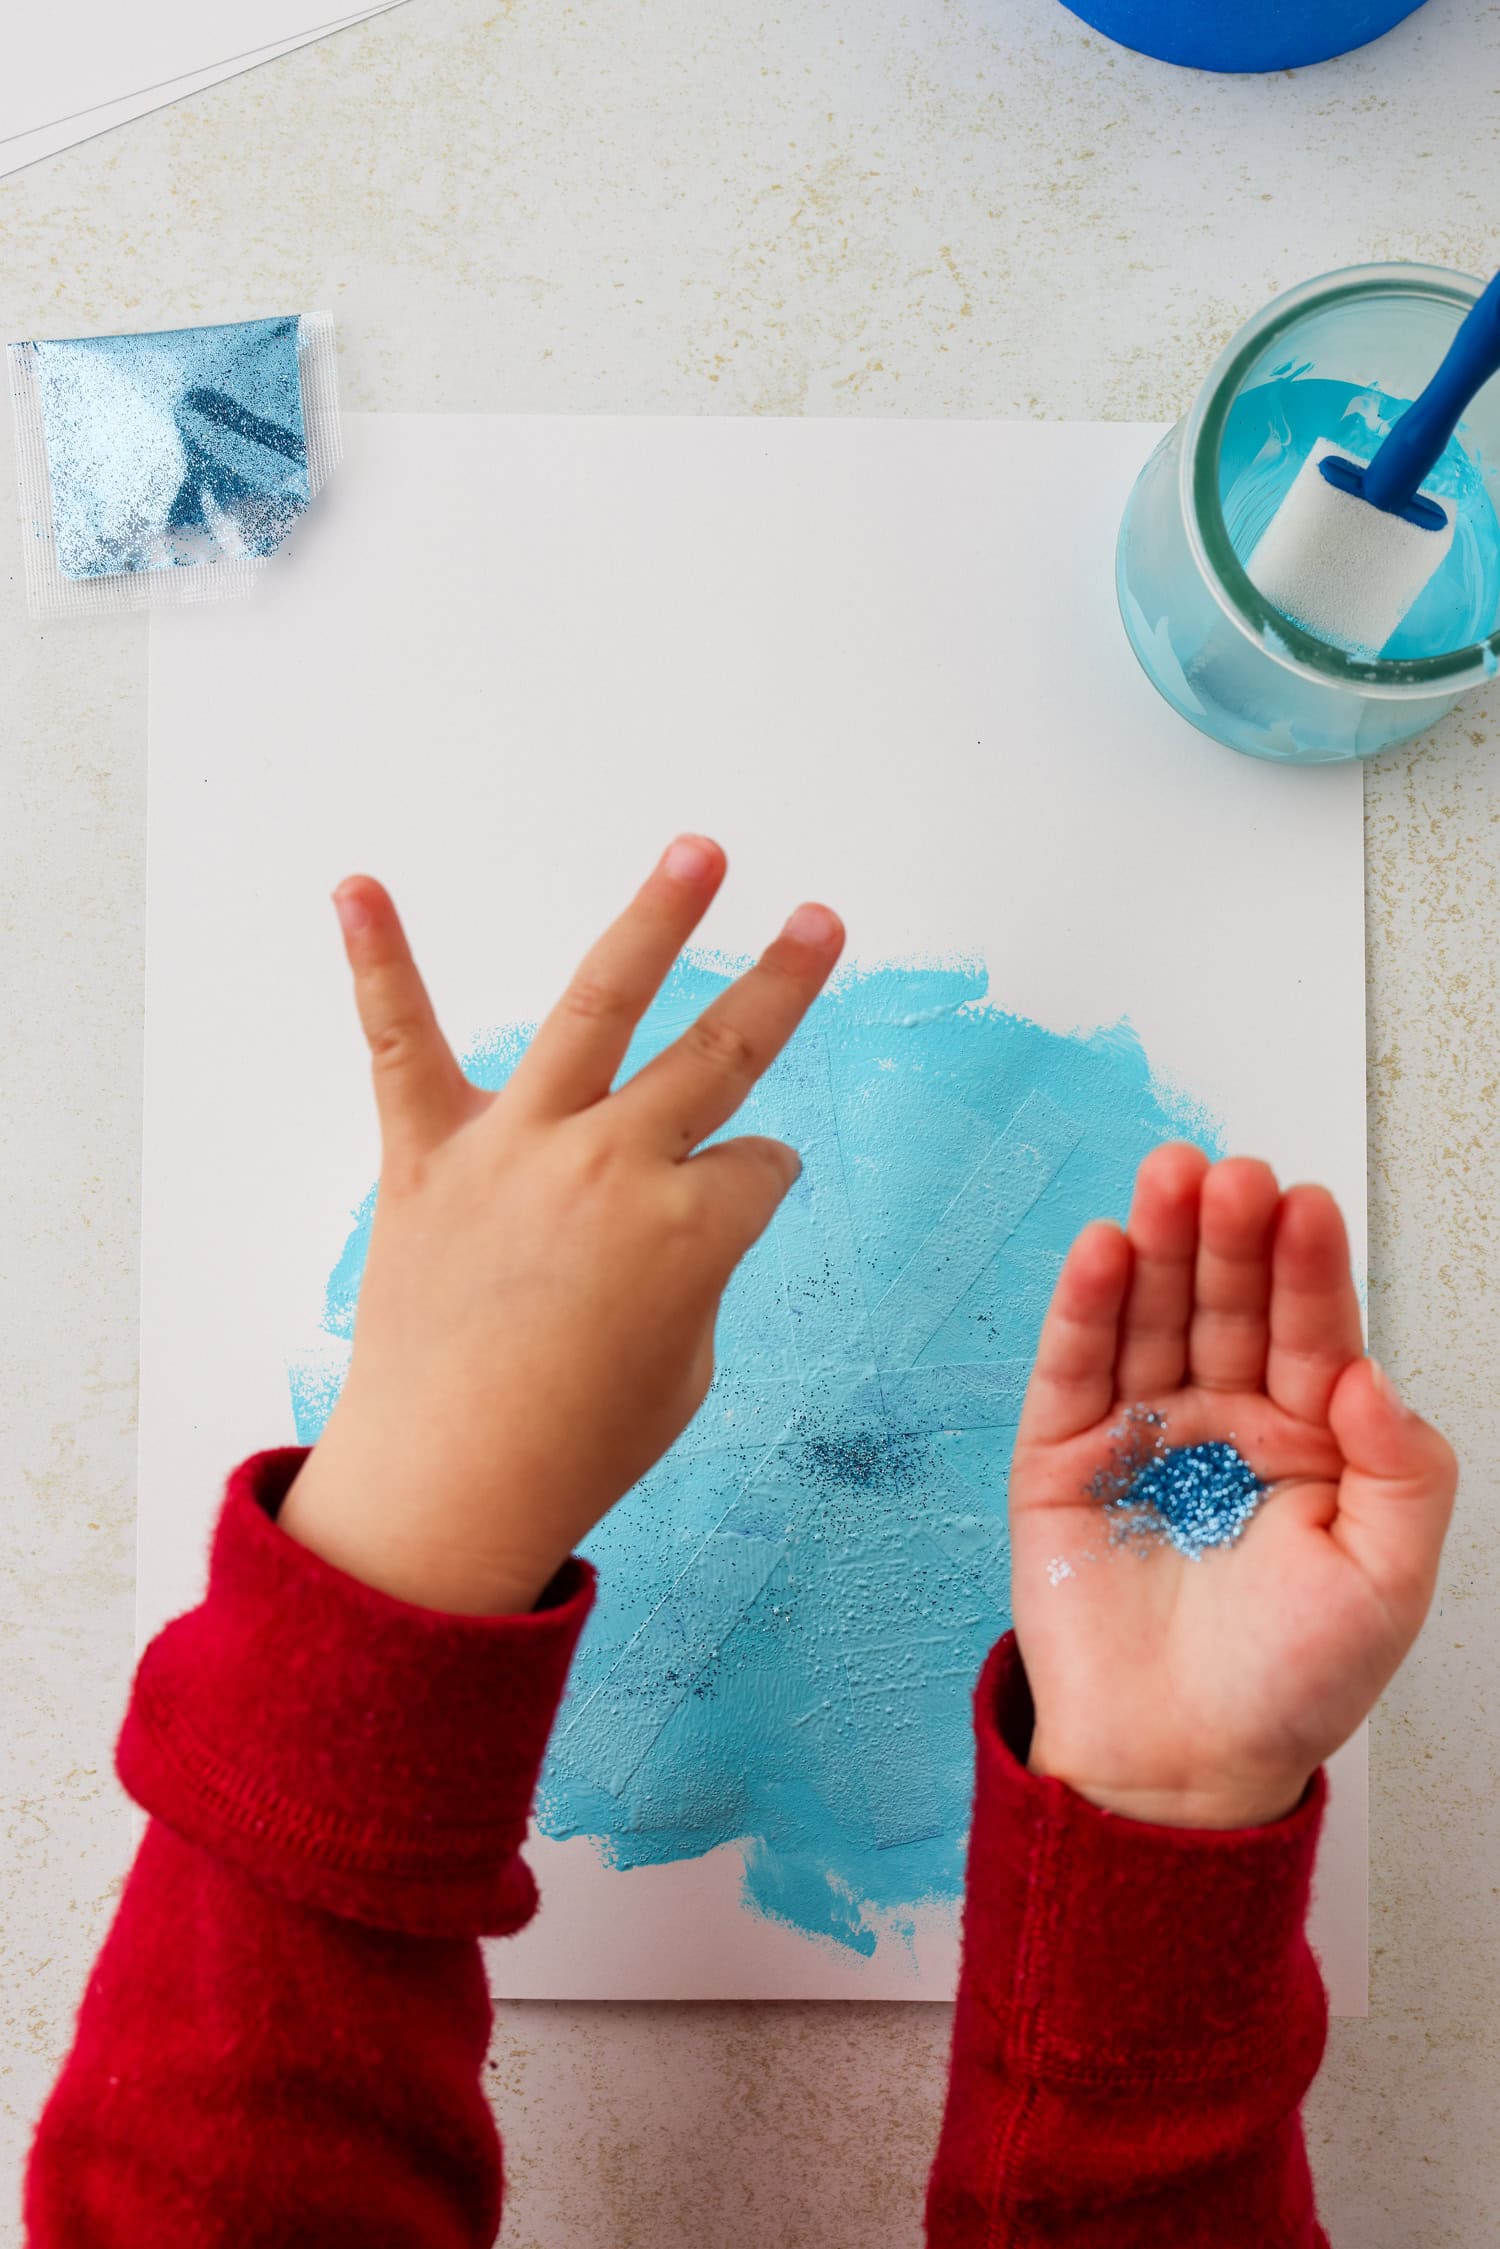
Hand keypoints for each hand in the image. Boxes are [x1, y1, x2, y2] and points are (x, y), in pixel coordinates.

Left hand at [280, 837, 844, 1614]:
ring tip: (700, 852)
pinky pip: (402, 1041)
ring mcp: (517, 1148)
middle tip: (819, 921)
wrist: (446, 1493)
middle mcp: (614, 1165)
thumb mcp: (687, 1369)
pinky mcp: (427, 1155)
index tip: (736, 1198)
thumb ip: (694, 1269)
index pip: (760, 1163)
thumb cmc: (579, 1447)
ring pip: (597, 1008)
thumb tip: (674, 1213)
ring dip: (655, 921)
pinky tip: (358, 886)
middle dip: (782, 983)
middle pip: (722, 1053)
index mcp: (694, 1227)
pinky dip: (378, 962)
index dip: (757, 1181)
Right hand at [1009, 1145, 1456, 1828]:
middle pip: (1225, 1303)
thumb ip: (1403, 1474)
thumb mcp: (1387, 1584)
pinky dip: (1084, 1309)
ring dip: (1156, 1246)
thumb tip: (1373, 1375)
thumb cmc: (1290, 1684)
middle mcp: (1224, 1417)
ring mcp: (1139, 1431)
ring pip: (1149, 1317)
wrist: (1179, 1768)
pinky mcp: (1060, 1455)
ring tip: (1167, 1182)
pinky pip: (1073, 1369)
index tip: (1304, 1207)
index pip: (1311, 1330)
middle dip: (1228, 1238)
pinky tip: (1103, 1250)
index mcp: (1308, 1436)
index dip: (1307, 1269)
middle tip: (1231, 1177)